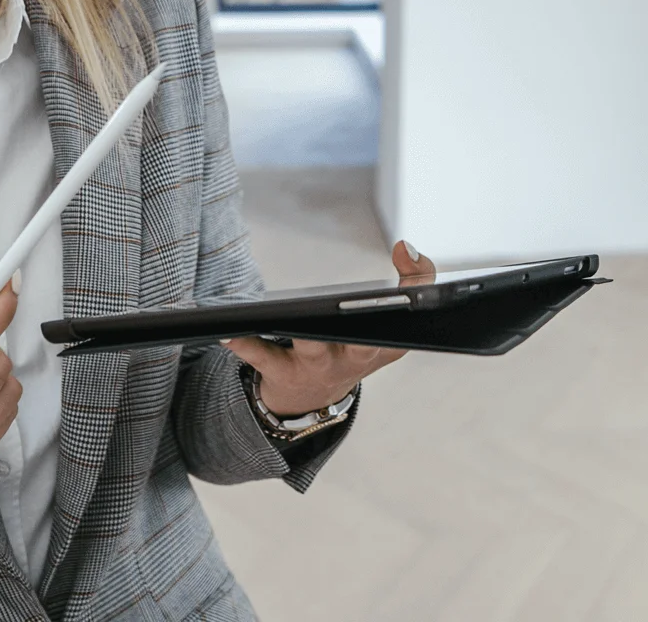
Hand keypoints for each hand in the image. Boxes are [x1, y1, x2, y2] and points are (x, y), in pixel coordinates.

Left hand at [225, 240, 434, 415]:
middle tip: (360, 302)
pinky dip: (246, 346)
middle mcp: (356, 358)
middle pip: (366, 342)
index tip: (404, 249)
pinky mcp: (284, 373)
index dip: (416, 284)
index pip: (412, 313)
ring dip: (302, 334)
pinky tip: (230, 332)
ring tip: (284, 312)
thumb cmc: (353, 349)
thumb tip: (407, 245)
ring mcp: (320, 367)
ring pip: (313, 349)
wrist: (313, 401)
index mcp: (387, 345)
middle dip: (366, 326)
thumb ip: (411, 280)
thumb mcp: (388, 325)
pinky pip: (265, 358)